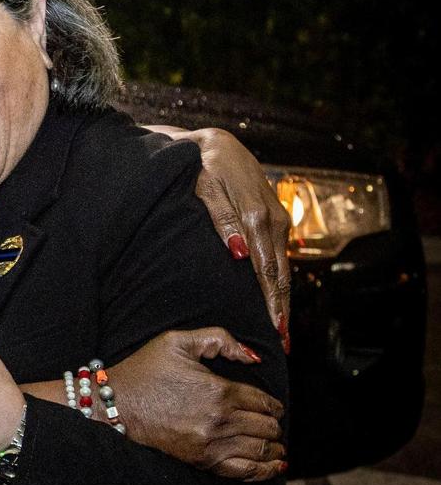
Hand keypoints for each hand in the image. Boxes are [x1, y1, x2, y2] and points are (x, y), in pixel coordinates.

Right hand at [106, 328, 285, 481]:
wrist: (115, 404)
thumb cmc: (145, 370)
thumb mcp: (178, 341)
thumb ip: (219, 339)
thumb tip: (252, 358)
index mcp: (220, 390)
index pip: (264, 402)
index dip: (273, 404)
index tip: (273, 406)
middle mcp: (220, 420)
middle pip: (266, 427)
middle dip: (273, 424)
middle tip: (272, 422)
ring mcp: (211, 444)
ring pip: (261, 450)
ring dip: (274, 447)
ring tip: (278, 445)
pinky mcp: (201, 461)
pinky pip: (244, 471)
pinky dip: (263, 470)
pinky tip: (273, 465)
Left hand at [146, 125, 291, 351]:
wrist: (212, 143)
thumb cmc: (200, 166)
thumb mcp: (203, 188)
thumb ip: (221, 220)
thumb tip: (241, 254)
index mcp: (254, 214)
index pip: (266, 267)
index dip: (270, 300)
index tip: (272, 328)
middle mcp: (271, 217)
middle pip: (280, 272)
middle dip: (282, 308)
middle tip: (282, 341)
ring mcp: (276, 218)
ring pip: (282, 265)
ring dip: (283, 298)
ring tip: (282, 329)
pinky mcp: (274, 217)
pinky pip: (279, 255)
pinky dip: (279, 280)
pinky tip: (277, 300)